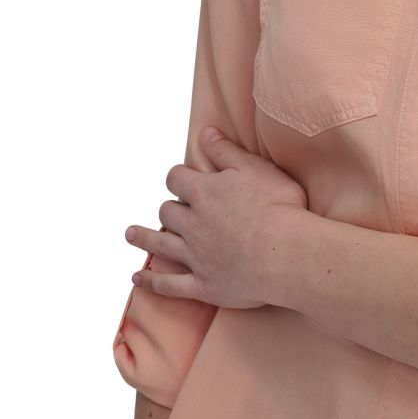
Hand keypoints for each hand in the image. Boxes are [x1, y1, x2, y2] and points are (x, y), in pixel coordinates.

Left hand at [124, 125, 307, 308]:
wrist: (287, 253)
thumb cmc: (279, 206)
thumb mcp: (256, 168)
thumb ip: (227, 152)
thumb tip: (204, 134)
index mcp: (205, 192)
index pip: (177, 178)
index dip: (178, 177)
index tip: (181, 179)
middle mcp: (193, 223)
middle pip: (167, 212)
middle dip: (167, 208)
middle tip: (168, 209)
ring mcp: (195, 256)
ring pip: (160, 244)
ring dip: (144, 237)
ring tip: (130, 234)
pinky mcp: (202, 284)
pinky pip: (168, 284)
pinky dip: (151, 282)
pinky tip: (137, 279)